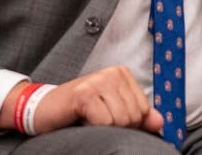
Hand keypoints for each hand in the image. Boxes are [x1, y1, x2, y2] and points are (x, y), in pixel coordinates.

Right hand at [6, 67, 161, 134]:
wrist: (42, 109)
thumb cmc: (77, 112)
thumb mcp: (112, 112)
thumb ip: (138, 116)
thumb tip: (159, 123)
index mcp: (123, 74)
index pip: (144, 110)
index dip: (128, 123)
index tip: (107, 117)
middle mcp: (113, 73)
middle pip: (133, 116)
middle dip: (116, 127)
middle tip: (95, 119)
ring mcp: (98, 80)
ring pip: (120, 120)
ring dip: (102, 128)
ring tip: (88, 118)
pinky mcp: (84, 93)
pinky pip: (104, 122)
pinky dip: (92, 128)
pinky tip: (80, 118)